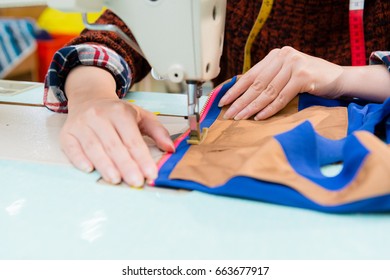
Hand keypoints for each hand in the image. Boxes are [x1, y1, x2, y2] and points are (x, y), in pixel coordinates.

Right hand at [61, 65, 173, 186]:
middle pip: (114, 145)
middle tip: (136, 181)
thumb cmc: (116, 112)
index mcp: (120, 112)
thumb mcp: (141, 116)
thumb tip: (170, 148)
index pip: (133, 139)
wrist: (89, 98)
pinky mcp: (67, 133)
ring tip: (116, 180)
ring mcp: (82, 124)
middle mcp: (99, 116)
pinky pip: (72, 147)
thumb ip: (157, 131)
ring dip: (105, 165)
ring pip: (94, 148)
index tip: (150, 173)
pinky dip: (79, 159)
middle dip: (126, 165)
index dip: (142, 158)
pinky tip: (89, 169)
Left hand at [218, 46, 343, 119]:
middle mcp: (283, 56)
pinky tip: (259, 117)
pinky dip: (269, 109)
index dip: (235, 89)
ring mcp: (293, 65)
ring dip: (251, 107)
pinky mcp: (303, 76)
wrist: (338, 78)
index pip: (250, 75)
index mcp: (275, 55)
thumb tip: (242, 96)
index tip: (223, 101)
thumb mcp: (286, 75)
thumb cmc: (309, 79)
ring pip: (267, 92)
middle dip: (240, 101)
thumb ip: (268, 79)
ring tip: (240, 118)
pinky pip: (281, 97)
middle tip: (229, 114)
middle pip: (256, 84)